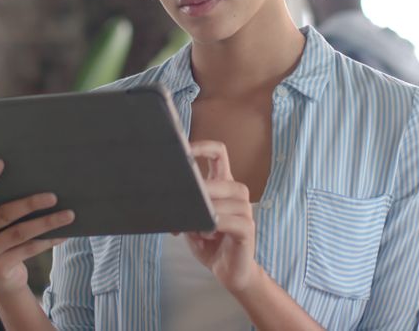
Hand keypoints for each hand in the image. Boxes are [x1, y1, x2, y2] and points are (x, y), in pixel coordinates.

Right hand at [0, 159, 74, 293]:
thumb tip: (28, 177)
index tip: (1, 162)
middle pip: (2, 214)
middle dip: (30, 204)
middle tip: (53, 196)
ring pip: (19, 233)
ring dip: (46, 222)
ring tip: (68, 214)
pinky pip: (28, 250)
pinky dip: (48, 240)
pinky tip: (64, 234)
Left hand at [184, 140, 261, 292]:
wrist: (229, 272)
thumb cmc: (210, 244)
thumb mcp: (192, 221)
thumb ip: (186, 206)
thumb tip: (170, 195)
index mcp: (223, 186)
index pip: (218, 154)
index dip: (203, 147)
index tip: (184, 150)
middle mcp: (236, 194)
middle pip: (220, 180)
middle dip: (199, 192)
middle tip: (182, 205)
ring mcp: (245, 210)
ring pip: (224, 200)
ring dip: (206, 212)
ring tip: (196, 227)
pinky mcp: (248, 228)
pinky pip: (231, 220)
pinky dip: (215, 225)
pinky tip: (206, 233)